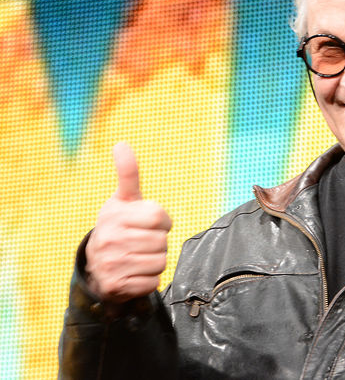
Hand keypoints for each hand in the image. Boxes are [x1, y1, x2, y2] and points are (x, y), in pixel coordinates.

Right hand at [85, 143, 171, 303]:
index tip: (151, 223)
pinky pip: (153, 281)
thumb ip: (128, 173)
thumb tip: (121, 144)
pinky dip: (149, 278)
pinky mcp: (117, 286)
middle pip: (162, 241)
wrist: (97, 265)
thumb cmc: (118, 226)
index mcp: (114, 215)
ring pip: (160, 261)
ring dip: (155, 260)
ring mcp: (111, 264)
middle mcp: (110, 239)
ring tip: (138, 256)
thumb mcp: (123, 199)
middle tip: (142, 241)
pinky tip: (135, 272)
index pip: (159, 217)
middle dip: (158, 242)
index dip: (162, 221)